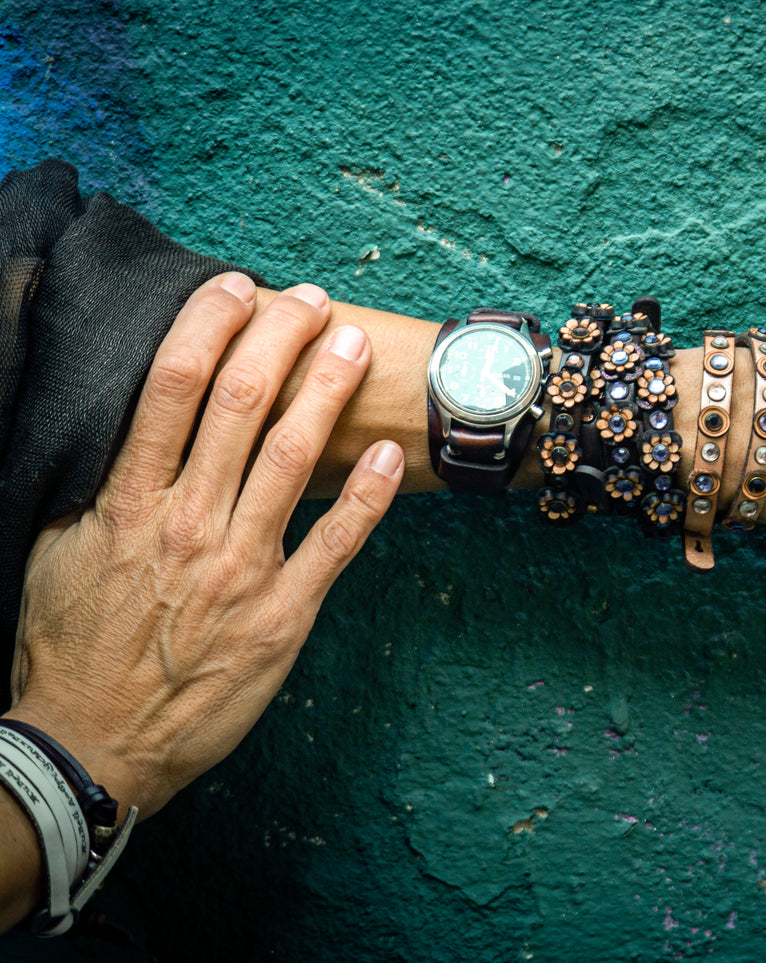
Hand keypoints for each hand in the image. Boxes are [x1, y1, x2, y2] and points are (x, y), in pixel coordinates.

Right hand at [5, 274, 402, 817]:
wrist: (93, 744)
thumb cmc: (72, 646)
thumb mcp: (58, 552)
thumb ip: (99, 487)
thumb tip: (123, 424)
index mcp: (127, 501)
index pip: (170, 386)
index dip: (208, 324)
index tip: (235, 287)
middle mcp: (186, 523)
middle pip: (242, 403)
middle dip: (281, 338)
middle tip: (309, 299)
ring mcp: (241, 568)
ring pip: (295, 458)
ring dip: (329, 392)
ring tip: (354, 346)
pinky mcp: (284, 614)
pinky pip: (338, 542)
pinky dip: (371, 494)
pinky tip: (396, 453)